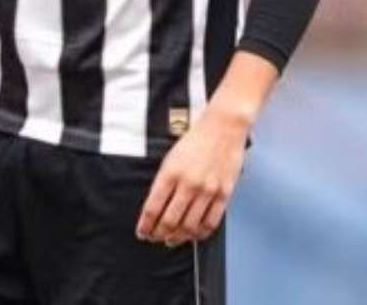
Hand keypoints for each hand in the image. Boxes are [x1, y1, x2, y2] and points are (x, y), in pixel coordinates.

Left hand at [135, 108, 248, 245]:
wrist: (223, 127)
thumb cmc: (196, 140)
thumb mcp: (170, 158)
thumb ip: (164, 182)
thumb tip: (156, 207)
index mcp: (170, 173)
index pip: (153, 208)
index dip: (145, 225)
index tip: (142, 232)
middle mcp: (188, 183)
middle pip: (169, 221)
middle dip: (158, 234)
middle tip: (155, 238)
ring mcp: (207, 190)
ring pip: (189, 226)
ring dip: (178, 237)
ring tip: (171, 239)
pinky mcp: (223, 194)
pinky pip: (211, 222)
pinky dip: (200, 233)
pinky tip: (193, 234)